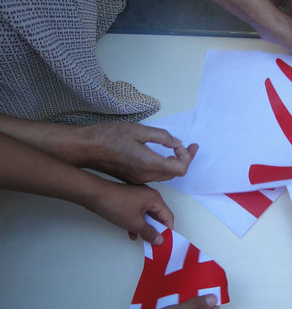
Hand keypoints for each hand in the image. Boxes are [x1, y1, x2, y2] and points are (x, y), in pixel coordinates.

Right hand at [81, 122, 198, 183]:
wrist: (85, 148)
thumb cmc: (108, 137)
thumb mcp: (138, 130)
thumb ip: (162, 137)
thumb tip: (177, 143)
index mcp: (150, 164)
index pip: (180, 168)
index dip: (186, 156)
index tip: (183, 145)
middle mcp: (146, 175)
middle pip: (175, 173)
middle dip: (184, 159)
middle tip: (189, 146)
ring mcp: (139, 179)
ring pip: (164, 175)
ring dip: (174, 163)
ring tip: (177, 149)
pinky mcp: (132, 178)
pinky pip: (154, 175)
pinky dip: (162, 165)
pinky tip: (161, 154)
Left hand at [86, 180, 173, 244]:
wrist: (95, 195)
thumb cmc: (116, 204)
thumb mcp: (135, 223)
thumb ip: (149, 233)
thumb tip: (159, 240)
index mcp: (155, 199)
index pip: (168, 217)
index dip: (167, 230)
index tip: (165, 242)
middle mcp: (149, 196)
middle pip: (158, 216)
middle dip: (156, 230)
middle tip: (154, 242)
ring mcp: (139, 197)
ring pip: (147, 216)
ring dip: (146, 228)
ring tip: (143, 240)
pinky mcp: (129, 200)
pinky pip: (138, 214)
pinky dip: (137, 223)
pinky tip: (132, 233)